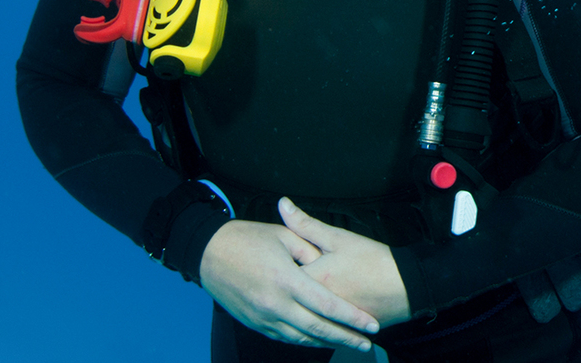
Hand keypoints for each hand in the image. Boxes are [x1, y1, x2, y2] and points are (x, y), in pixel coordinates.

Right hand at [199, 218, 381, 349]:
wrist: (208, 253)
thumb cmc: (247, 239)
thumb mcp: (284, 236)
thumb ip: (311, 248)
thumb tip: (330, 262)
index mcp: (286, 280)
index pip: (327, 305)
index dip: (352, 318)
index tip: (371, 325)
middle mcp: (275, 304)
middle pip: (318, 329)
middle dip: (346, 338)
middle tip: (367, 343)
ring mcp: (263, 317)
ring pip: (301, 339)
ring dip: (327, 343)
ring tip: (349, 344)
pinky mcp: (254, 323)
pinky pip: (284, 338)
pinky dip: (305, 341)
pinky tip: (318, 340)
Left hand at [279, 197, 412, 328]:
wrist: (406, 286)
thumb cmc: (374, 261)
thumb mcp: (338, 237)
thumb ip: (306, 224)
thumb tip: (283, 206)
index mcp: (312, 279)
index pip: (277, 274)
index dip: (271, 267)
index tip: (267, 262)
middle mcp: (314, 304)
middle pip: (285, 298)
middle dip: (279, 288)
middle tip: (274, 279)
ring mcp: (326, 320)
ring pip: (300, 316)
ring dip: (293, 308)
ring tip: (290, 300)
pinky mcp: (338, 330)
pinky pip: (317, 328)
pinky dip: (312, 321)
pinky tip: (312, 315)